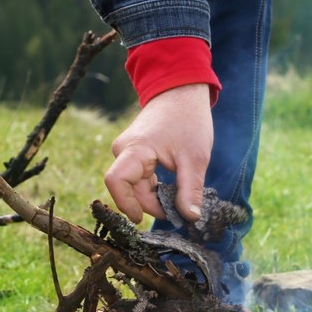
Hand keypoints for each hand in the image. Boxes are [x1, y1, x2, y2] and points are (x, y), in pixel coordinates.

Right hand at [104, 83, 212, 223]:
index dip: (127, 204)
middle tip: (179, 214)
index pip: (117, 182)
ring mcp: (128, 152)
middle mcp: (124, 150)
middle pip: (128, 188)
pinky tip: (173, 193)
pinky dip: (154, 188)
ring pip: (134, 185)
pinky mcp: (135, 154)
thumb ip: (191, 189)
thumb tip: (190, 218)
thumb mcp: (195, 158)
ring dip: (154, 198)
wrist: (182, 92)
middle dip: (150, 205)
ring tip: (179, 203)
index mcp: (135, 149)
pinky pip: (138, 178)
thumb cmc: (189, 120)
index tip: (143, 220)